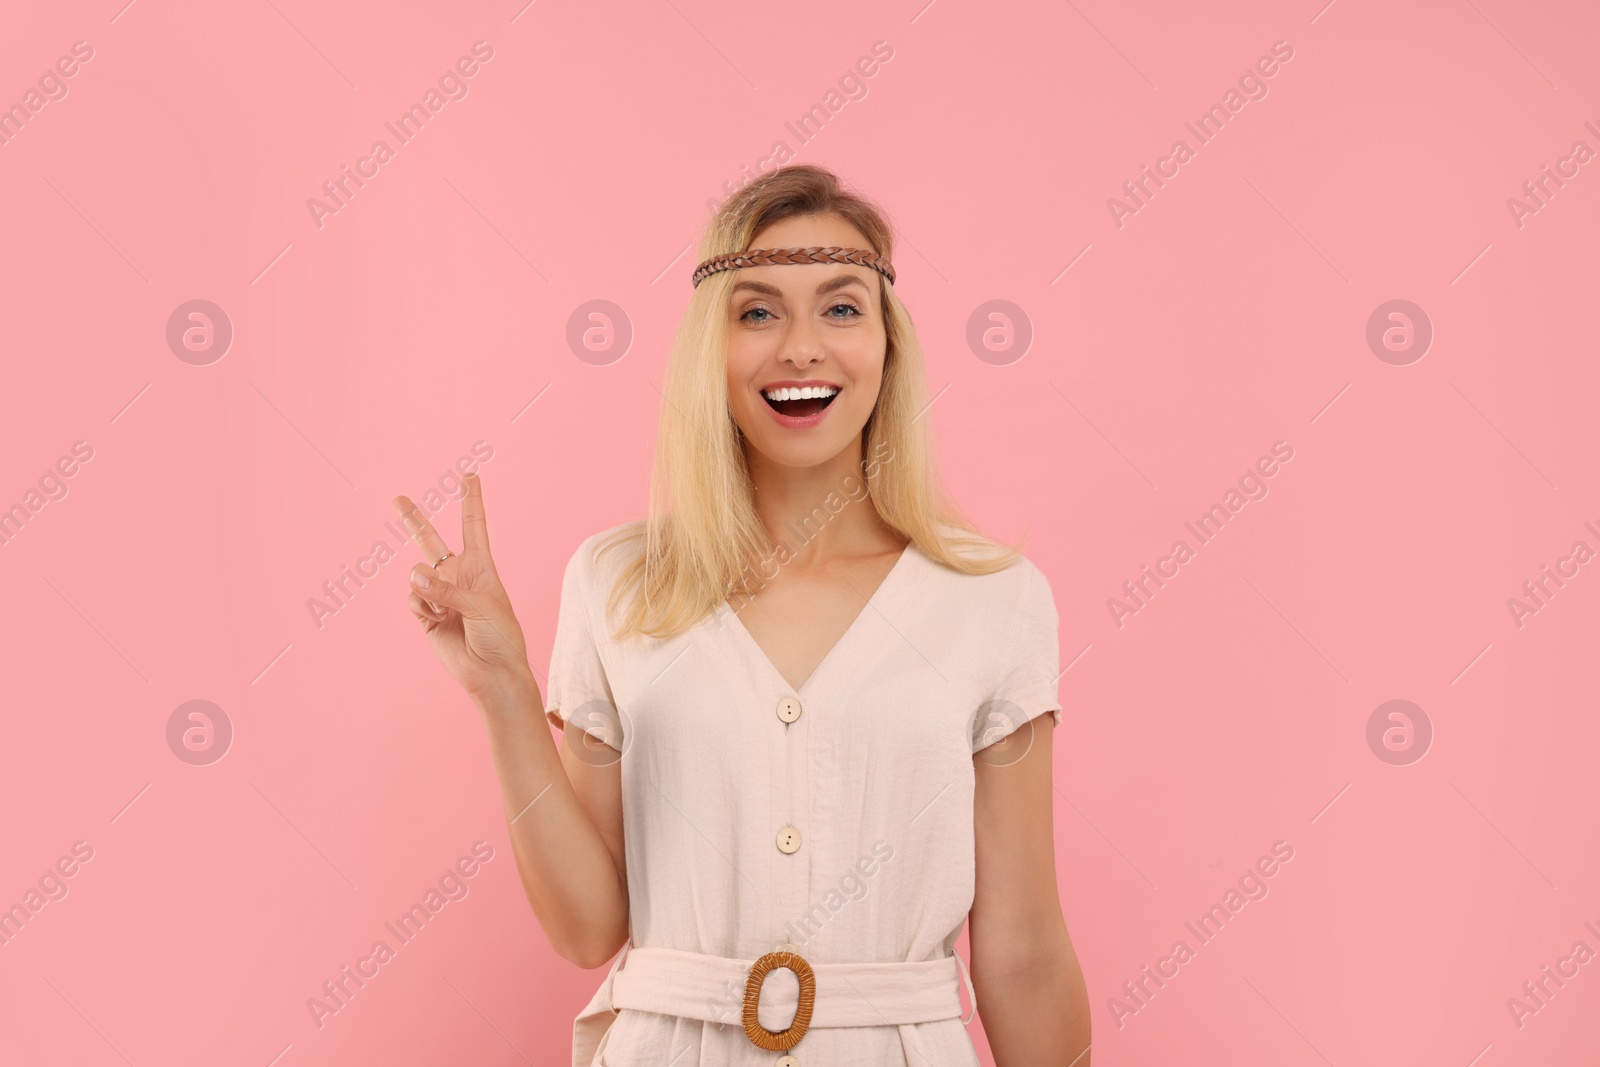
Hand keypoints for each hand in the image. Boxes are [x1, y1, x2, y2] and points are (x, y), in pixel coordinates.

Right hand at [393, 472, 532, 702]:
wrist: (492, 673)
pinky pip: (412, 599)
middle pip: (431, 540)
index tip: (469, 476)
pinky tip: (439, 621)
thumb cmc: (500, 636)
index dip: (471, 500)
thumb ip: (445, 589)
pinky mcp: (426, 615)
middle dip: (413, 520)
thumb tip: (411, 577)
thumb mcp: (482, 606)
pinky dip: (423, 608)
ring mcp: (439, 595)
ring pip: (416, 575)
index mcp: (481, 566)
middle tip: (397, 498)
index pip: (474, 525)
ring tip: (447, 611)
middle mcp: (457, 576)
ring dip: (427, 589)